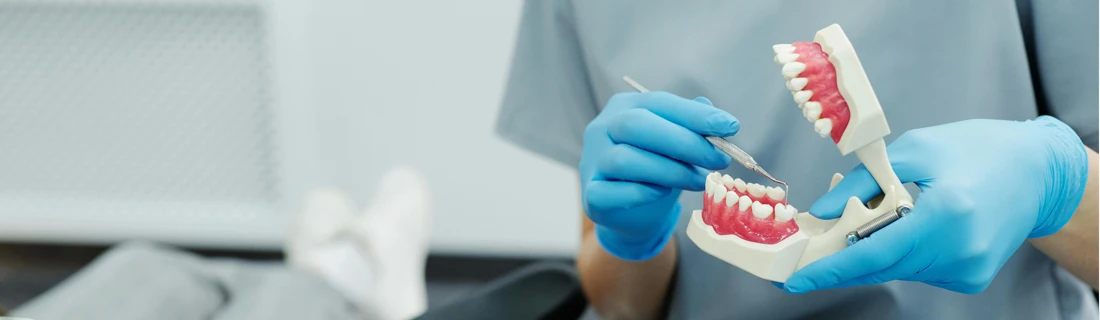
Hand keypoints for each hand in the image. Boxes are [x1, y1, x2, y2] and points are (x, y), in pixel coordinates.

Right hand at [580, 92, 737, 260]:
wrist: (632, 214)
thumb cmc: (656, 172)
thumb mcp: (676, 147)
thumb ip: (691, 130)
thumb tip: (717, 121)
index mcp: (624, 107)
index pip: (658, 102)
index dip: (695, 115)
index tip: (731, 126)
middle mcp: (602, 129)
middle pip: (637, 125)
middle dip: (684, 141)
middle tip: (718, 159)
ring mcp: (592, 162)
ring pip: (625, 159)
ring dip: (670, 170)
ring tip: (697, 180)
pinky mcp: (591, 195)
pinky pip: (611, 192)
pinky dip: (641, 193)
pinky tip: (662, 193)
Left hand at [783, 116, 1088, 293]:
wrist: (1037, 172)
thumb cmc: (976, 150)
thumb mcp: (914, 151)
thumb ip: (862, 183)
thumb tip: (820, 213)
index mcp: (947, 215)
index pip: (876, 253)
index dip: (831, 269)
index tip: (796, 280)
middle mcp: (959, 251)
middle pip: (880, 267)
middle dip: (839, 262)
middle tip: (803, 256)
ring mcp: (967, 270)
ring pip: (896, 270)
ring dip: (868, 254)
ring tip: (854, 226)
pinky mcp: (970, 278)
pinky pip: (916, 270)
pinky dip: (898, 254)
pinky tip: (898, 229)